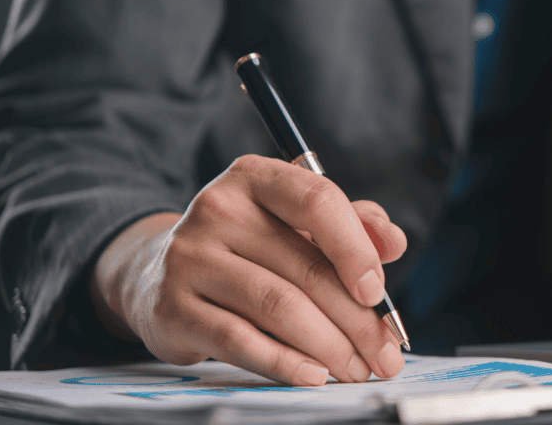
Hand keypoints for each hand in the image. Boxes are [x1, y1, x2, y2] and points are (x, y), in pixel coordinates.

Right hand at [89, 155, 407, 385]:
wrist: (158, 273)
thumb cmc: (247, 246)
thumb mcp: (296, 223)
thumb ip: (352, 224)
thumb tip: (393, 242)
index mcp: (254, 177)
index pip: (317, 200)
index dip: (356, 248)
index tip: (377, 291)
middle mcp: (218, 208)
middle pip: (306, 268)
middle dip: (357, 319)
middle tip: (385, 352)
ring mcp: (190, 257)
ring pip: (279, 307)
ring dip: (330, 347)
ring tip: (356, 368)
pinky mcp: (173, 308)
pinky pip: (240, 341)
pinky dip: (285, 363)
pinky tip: (314, 374)